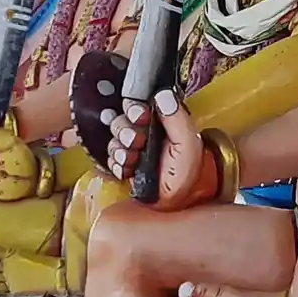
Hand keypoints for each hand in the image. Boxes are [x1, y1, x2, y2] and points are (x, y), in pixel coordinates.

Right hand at [109, 92, 213, 210]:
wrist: (176, 202)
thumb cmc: (187, 172)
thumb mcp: (188, 143)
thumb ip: (177, 118)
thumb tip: (163, 94)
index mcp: (161, 121)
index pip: (137, 104)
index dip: (134, 109)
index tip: (139, 118)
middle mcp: (145, 132)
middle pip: (120, 121)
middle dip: (124, 132)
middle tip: (136, 143)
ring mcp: (133, 149)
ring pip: (113, 139)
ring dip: (120, 150)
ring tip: (133, 159)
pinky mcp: (124, 164)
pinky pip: (110, 158)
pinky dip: (116, 164)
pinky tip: (128, 169)